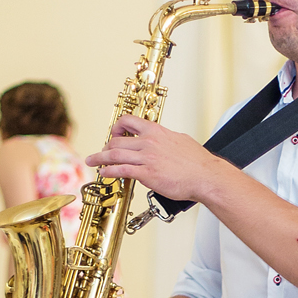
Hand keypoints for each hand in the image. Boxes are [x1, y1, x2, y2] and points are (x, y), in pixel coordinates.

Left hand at [86, 119, 218, 204]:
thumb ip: (167, 139)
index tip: (114, 134)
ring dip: (99, 158)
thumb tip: (163, 140)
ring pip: (114, 154)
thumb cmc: (197, 162)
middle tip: (101, 153)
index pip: (129, 121)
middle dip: (105, 147)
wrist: (206, 176)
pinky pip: (121, 170)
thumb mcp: (181, 140)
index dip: (117, 127)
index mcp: (157, 131)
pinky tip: (103, 173)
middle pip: (117, 140)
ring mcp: (147, 158)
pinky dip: (109, 171)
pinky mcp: (147, 174)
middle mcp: (149, 142)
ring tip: (91, 162)